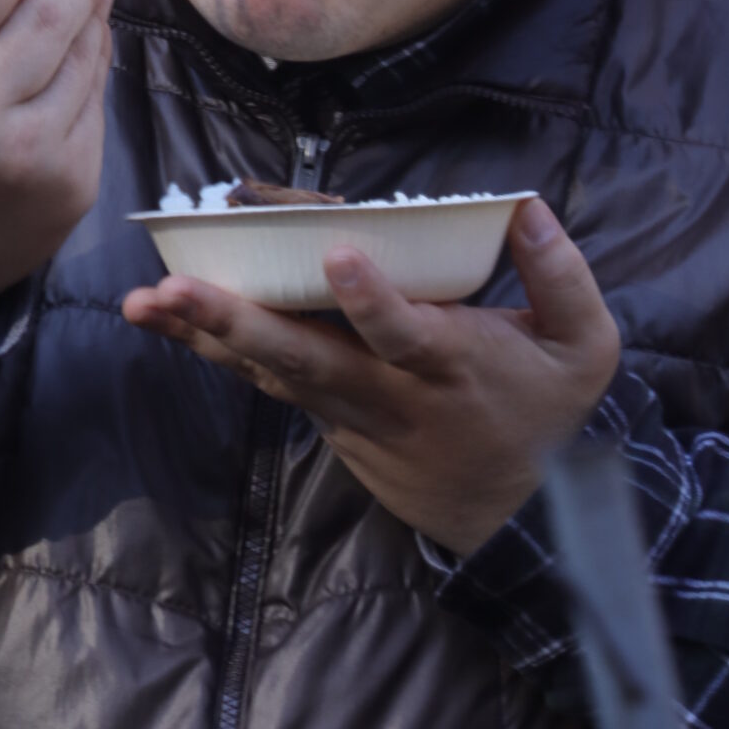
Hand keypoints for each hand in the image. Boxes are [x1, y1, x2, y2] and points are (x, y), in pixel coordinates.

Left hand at [122, 196, 618, 555]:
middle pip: (305, 358)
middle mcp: (387, 390)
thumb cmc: (550, 415)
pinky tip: (168, 320)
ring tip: (144, 302)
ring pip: (270, 372)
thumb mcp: (584, 348)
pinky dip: (218, 351)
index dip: (372, 299)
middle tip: (175, 291)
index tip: (338, 254)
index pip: (405, 333)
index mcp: (451, 365)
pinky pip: (268, 382)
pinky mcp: (328, 420)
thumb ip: (562, 276)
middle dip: (236, 322)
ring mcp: (348, 411)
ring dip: (204, 337)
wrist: (523, 521)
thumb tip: (526, 206)